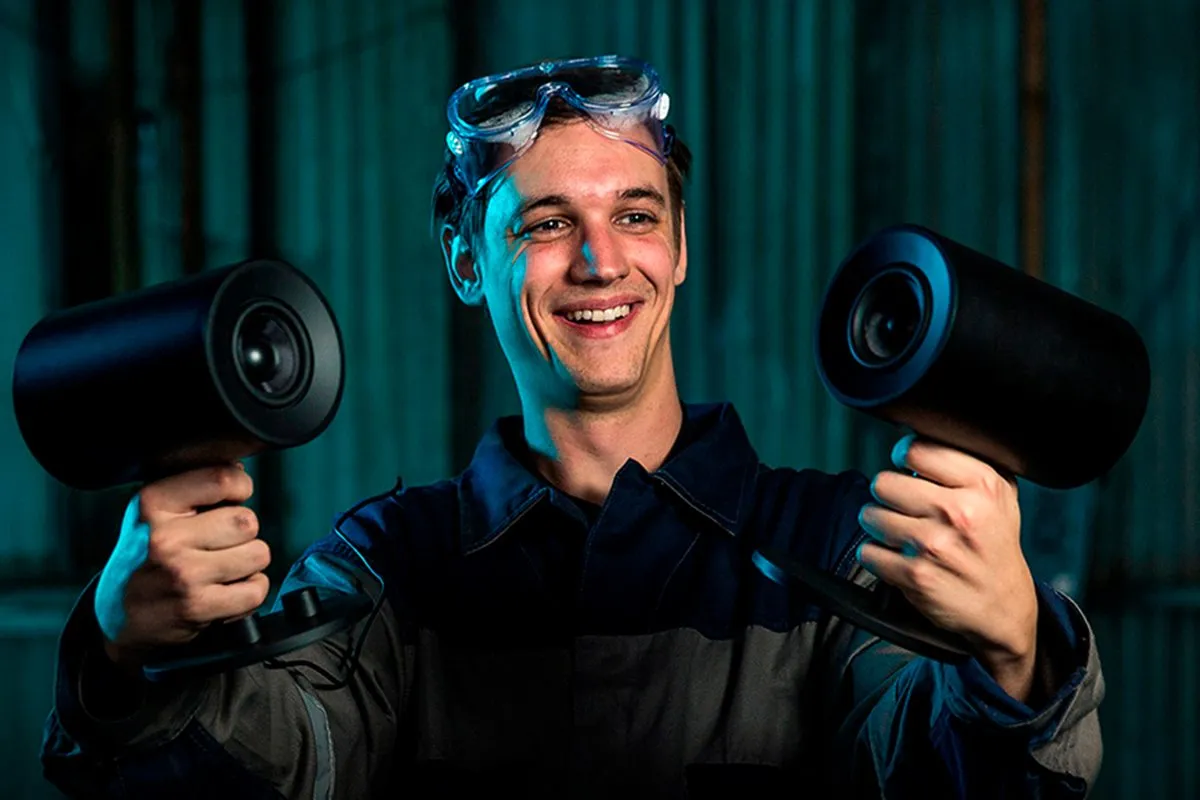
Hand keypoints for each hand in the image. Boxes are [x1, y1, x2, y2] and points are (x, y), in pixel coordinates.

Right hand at [94, 464, 271, 670]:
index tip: (230, 500)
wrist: (119, 615)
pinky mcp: (198, 607)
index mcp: (153, 504)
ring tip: (221, 568)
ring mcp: (183, 574)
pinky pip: (255, 590)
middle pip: (247, 521)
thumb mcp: (155, 512)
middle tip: (219, 545)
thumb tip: (238, 470)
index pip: (223, 479)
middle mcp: (165, 538)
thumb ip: (195, 487)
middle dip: (242, 533)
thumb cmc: (146, 557)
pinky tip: (224, 591)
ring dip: (248, 564)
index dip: (240, 488)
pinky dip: (248, 593)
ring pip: (258, 554)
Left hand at [856, 434, 1038, 700]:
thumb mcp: (999, 496)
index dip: (903, 457)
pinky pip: (868, 552)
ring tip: (902, 534)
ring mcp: (935, 545)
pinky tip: (899, 559)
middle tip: (904, 507)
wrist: (1005, 609)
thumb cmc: (994, 544)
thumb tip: (917, 432)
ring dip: (879, 525)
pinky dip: (877, 556)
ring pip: (870, 516)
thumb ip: (964, 462)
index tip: (908, 469)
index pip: (914, 448)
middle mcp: (960, 512)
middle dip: (888, 495)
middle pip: (883, 482)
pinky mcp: (916, 576)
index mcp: (982, 485)